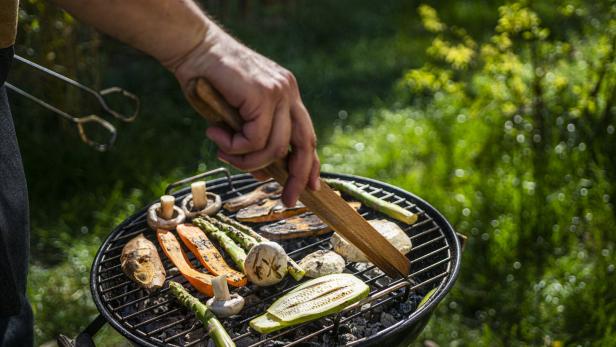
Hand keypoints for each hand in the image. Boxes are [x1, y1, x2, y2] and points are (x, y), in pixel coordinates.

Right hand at [171, 26, 320, 205]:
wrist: (192, 47)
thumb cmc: (208, 83)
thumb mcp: (236, 119)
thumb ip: (252, 141)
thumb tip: (264, 174)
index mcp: (287, 95)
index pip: (307, 135)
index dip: (310, 164)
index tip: (310, 186)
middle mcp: (288, 92)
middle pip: (305, 144)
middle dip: (297, 176)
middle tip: (288, 199)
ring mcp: (278, 92)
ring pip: (274, 147)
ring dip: (246, 160)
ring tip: (222, 151)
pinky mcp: (262, 94)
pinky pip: (255, 138)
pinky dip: (234, 146)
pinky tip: (216, 133)